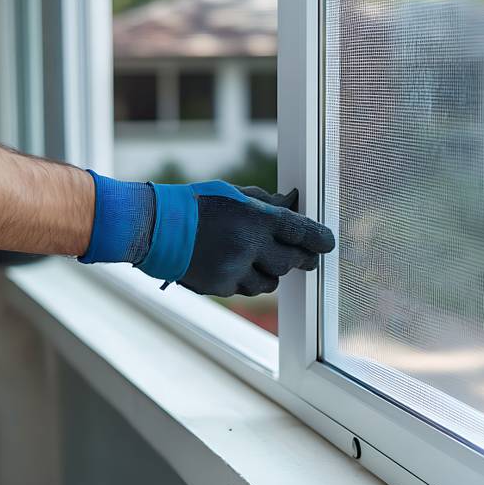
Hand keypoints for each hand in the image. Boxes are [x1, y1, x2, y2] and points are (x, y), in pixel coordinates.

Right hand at [179, 183, 333, 295]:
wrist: (156, 227)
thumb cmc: (196, 204)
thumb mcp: (234, 195)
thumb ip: (266, 204)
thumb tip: (292, 206)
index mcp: (257, 218)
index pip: (303, 233)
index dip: (320, 240)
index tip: (327, 244)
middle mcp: (249, 245)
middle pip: (291, 261)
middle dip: (298, 258)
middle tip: (301, 256)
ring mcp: (235, 269)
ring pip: (270, 282)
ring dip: (269, 272)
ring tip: (255, 259)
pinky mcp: (220, 286)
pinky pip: (245, 289)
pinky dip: (245, 280)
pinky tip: (232, 266)